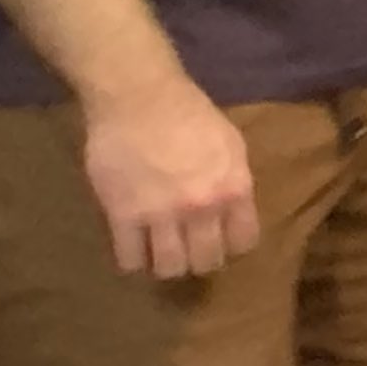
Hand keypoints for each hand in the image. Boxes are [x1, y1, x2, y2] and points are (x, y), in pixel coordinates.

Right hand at [83, 76, 258, 279]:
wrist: (139, 96)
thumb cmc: (189, 113)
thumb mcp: (230, 144)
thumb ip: (234, 181)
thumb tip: (234, 213)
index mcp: (234, 188)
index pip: (244, 242)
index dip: (232, 246)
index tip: (220, 242)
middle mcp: (202, 207)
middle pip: (206, 261)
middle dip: (199, 260)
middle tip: (188, 250)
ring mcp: (161, 214)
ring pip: (169, 268)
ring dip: (166, 265)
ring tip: (161, 253)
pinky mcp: (122, 215)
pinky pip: (130, 260)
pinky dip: (133, 260)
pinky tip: (134, 248)